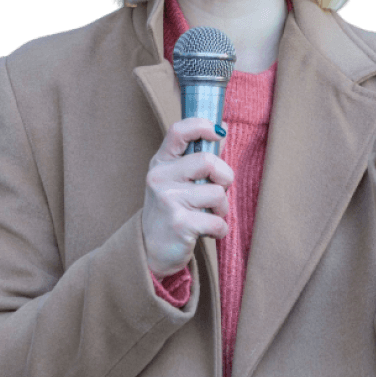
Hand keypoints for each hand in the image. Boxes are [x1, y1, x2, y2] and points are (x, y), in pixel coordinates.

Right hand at [141, 118, 232, 280]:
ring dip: (223, 208)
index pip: (178, 131)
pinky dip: (220, 229)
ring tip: (210, 215)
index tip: (218, 133)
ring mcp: (169, 201)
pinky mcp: (180, 224)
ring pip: (217, 193)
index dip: (202, 126)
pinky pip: (218, 221)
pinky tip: (208, 232)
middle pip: (208, 161)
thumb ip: (195, 158)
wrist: (150, 251)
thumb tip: (221, 128)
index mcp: (161, 163)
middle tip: (220, 190)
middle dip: (225, 177)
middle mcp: (160, 178)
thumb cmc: (171, 210)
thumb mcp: (175, 180)